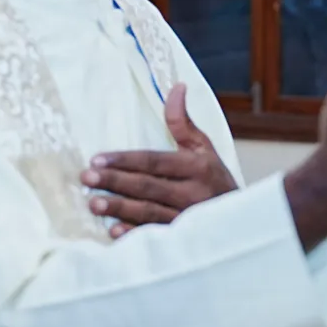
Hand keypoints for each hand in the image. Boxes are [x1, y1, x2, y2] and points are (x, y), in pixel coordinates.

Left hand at [83, 83, 237, 237]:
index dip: (125, 160)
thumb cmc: (215, 180)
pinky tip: (114, 231)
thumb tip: (176, 87)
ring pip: (149, 212)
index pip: (154, 161)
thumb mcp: (204, 149)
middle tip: (86, 178)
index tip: (97, 159)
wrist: (240, 221)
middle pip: (147, 186)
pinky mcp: (183, 239)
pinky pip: (155, 236)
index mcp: (196, 167)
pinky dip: (135, 234)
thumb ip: (183, 122)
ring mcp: (188, 219)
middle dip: (115, 181)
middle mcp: (193, 193)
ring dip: (120, 209)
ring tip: (93, 204)